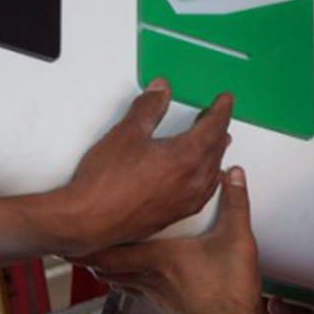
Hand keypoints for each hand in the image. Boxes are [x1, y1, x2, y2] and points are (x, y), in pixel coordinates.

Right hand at [60, 80, 232, 255]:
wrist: (88, 222)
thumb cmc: (104, 184)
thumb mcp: (127, 133)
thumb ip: (148, 107)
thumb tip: (161, 92)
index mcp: (185, 158)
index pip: (213, 127)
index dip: (221, 110)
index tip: (225, 100)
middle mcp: (191, 182)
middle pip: (215, 149)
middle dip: (218, 129)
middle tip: (217, 115)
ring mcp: (184, 202)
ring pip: (211, 172)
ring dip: (214, 153)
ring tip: (214, 142)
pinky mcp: (174, 215)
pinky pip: (203, 191)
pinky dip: (206, 176)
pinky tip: (199, 177)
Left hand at [84, 165, 262, 313]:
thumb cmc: (231, 296)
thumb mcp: (237, 241)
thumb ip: (236, 203)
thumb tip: (233, 175)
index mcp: (160, 259)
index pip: (111, 251)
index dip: (87, 242)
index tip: (71, 233)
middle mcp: (151, 278)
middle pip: (107, 267)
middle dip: (89, 254)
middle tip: (73, 241)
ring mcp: (156, 296)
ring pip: (119, 280)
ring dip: (106, 268)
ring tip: (94, 254)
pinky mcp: (165, 308)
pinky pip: (135, 290)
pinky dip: (124, 281)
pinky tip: (129, 276)